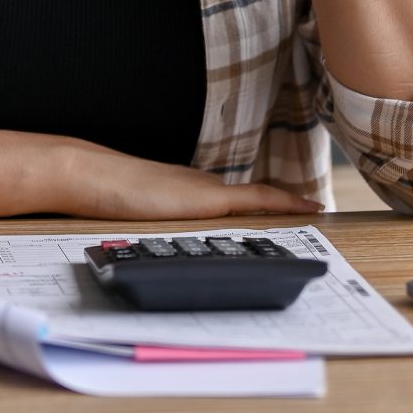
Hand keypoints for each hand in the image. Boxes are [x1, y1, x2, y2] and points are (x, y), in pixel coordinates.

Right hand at [55, 141, 322, 220]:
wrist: (93, 177)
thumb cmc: (106, 197)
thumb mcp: (136, 215)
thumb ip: (153, 220)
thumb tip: (160, 235)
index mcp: (187, 191)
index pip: (232, 199)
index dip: (263, 203)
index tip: (289, 207)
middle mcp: (203, 186)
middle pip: (252, 200)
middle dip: (283, 207)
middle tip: (316, 212)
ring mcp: (207, 190)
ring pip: (260, 199)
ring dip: (288, 205)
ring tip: (319, 210)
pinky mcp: (210, 197)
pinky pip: (259, 199)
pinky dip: (285, 202)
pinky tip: (310, 206)